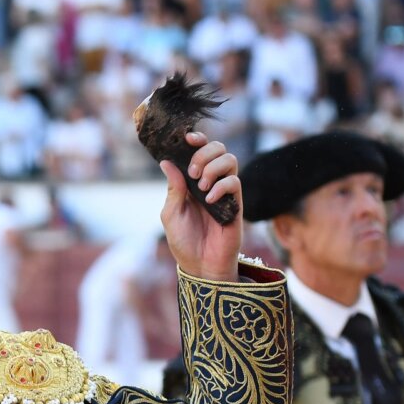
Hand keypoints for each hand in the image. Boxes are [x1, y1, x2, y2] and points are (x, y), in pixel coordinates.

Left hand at [159, 132, 241, 281]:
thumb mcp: (171, 214)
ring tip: (202, 186)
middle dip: (203, 154)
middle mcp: (209, 182)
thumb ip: (173, 188)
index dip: (196, 140)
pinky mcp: (236, 203)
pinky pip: (235, 182)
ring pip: (230, 159)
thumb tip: (166, 162)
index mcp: (191, 183)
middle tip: (193, 174)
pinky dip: (221, 186)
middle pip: (217, 149)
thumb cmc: (184, 241)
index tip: (187, 138)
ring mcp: (224, 191)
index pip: (198, 152)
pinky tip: (210, 200)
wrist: (201, 265)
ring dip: (213, 167)